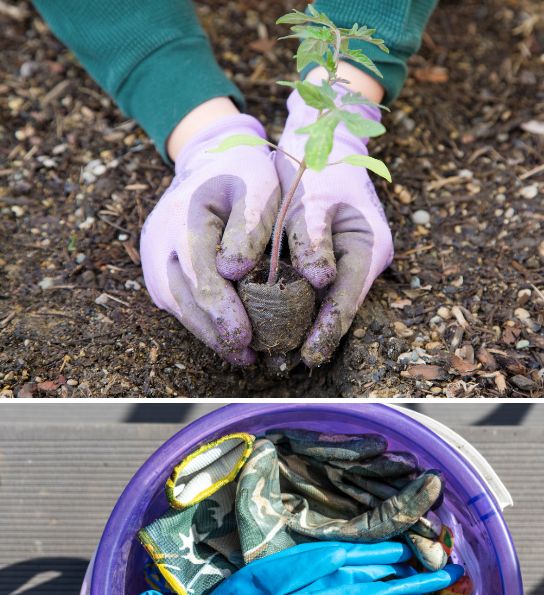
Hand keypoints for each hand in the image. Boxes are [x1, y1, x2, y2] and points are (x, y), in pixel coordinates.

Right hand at [141, 113, 280, 364]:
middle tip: (246, 356)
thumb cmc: (245, 174)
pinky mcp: (159, 268)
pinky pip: (177, 301)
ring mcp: (154, 254)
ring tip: (242, 356)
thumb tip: (234, 270)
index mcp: (186, 215)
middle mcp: (160, 238)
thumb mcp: (260, 186)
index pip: (199, 271)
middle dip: (214, 330)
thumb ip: (251, 225)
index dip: (221, 308)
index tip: (243, 336)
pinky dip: (201, 322)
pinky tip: (228, 340)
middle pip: (182, 295)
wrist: (213, 159)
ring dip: (207, 333)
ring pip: (176, 303)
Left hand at [275, 86, 393, 366]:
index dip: (328, 329)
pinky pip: (313, 287)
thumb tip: (318, 280)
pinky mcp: (330, 256)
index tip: (308, 355)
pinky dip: (295, 304)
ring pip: (325, 300)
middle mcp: (363, 258)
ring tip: (279, 353)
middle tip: (286, 365)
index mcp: (369, 246)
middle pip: (339, 306)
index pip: (348, 298)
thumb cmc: (321, 162)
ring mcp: (348, 259)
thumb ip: (313, 239)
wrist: (325, 135)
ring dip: (304, 324)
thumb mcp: (315, 197)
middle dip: (315, 335)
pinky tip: (273, 320)